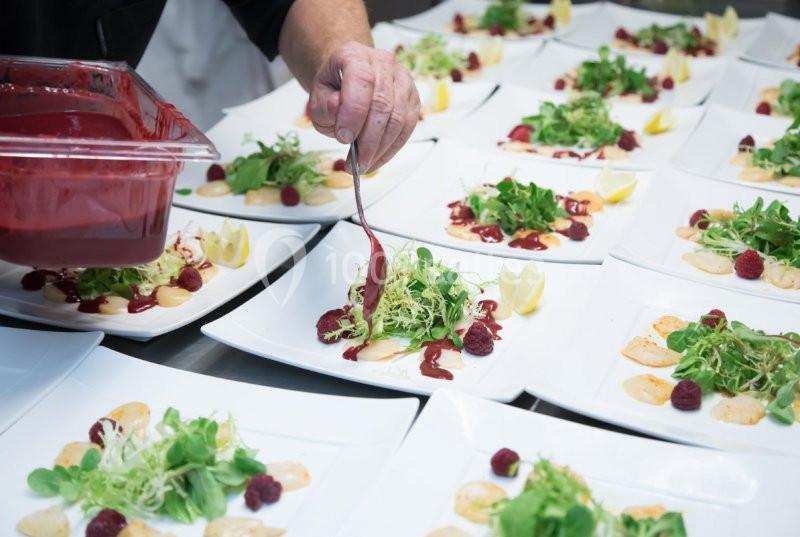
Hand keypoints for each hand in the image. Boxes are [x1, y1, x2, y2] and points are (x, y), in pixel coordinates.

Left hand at [309, 41, 420, 173]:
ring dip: (381, 148)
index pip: (361, 80)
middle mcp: (383, 62)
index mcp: (354, 54)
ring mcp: (403, 80)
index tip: (343, 138)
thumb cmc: (335, 88)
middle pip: (382, 104)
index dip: (354, 113)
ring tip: (364, 165)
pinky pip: (407, 128)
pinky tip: (377, 160)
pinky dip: (392, 148)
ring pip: (398, 119)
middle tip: (355, 162)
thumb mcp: (318, 96)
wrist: (350, 78)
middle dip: (368, 139)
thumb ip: (324, 106)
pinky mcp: (413, 99)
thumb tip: (338, 109)